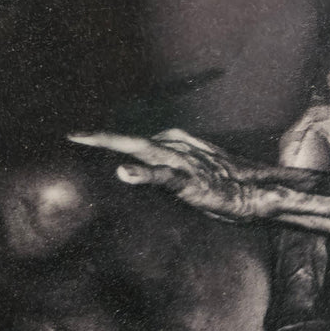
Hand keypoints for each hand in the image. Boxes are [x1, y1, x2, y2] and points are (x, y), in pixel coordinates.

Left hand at [69, 128, 264, 219]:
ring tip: (85, 139)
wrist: (257, 195)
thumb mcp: (195, 171)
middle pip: (134, 141)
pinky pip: (162, 176)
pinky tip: (124, 171)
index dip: (109, 141)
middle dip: (103, 138)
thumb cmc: (226, 185)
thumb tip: (148, 168)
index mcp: (178, 145)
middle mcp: (178, 148)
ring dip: (115, 144)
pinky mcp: (190, 181)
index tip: (80, 137)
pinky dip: (142, 174)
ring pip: (144, 150)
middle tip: (73, 135)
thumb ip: (171, 167)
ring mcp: (184, 163)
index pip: (139, 142)